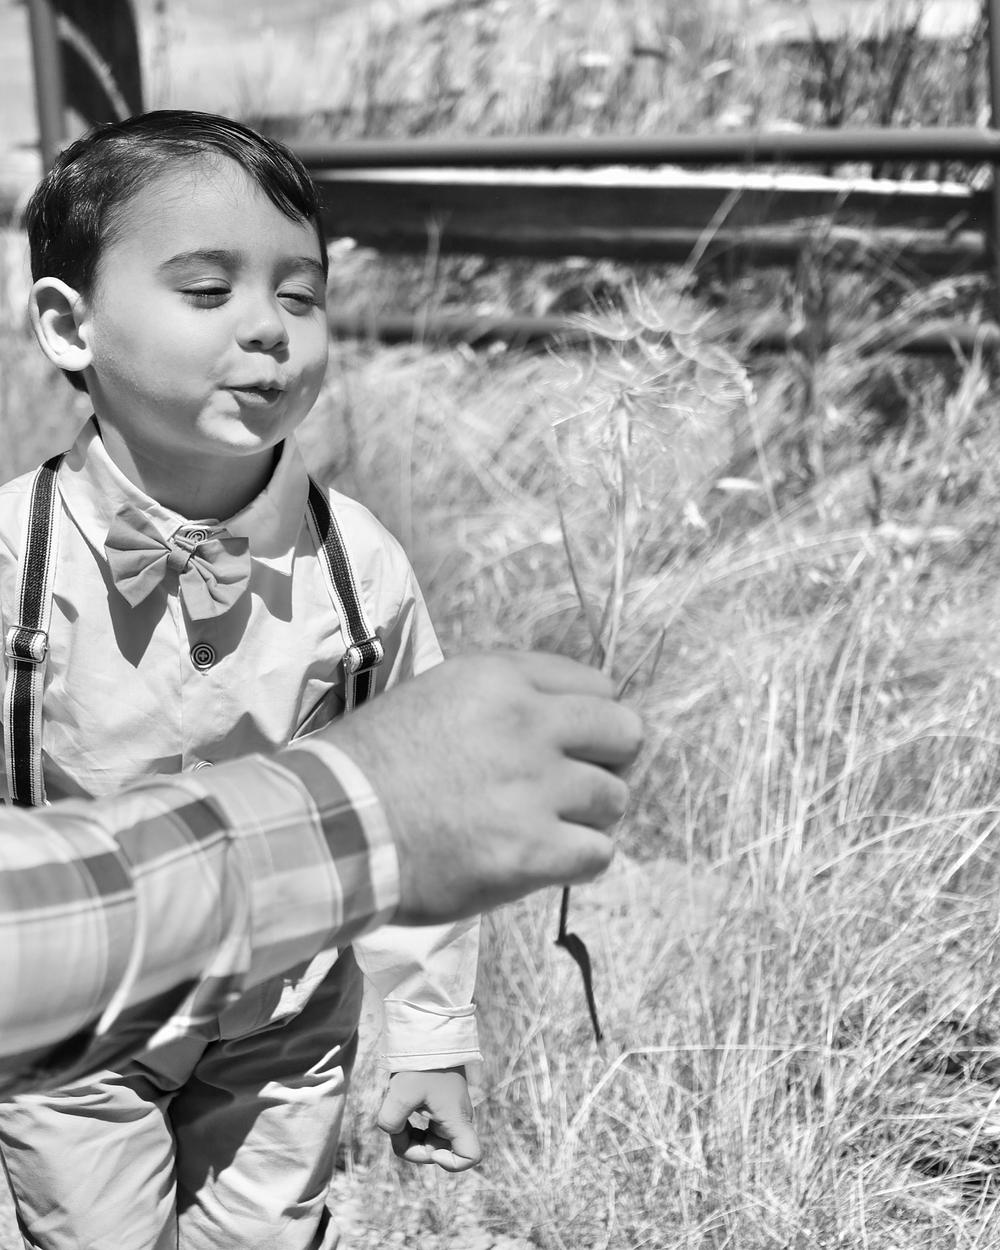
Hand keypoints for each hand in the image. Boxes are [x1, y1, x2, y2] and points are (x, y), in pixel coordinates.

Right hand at [323, 651, 643, 924]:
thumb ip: (500, 698)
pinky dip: (578, 859)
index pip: (596, 684)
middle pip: (626, 733)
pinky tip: (545, 859)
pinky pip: (599, 853)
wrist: (331, 827)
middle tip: (579, 784)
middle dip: (609, 759)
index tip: (576, 742)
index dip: (591, 717)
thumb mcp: (434, 696)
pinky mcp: (532, 851)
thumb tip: (557, 716)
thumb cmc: (369, 764)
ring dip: (590, 815)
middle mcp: (528, 725)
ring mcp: (534, 789)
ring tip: (550, 826)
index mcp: (501, 679)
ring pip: (615, 798)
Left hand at [377, 1068, 480, 1172]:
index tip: (430, 1148)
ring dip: (411, 1137)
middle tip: (398, 1129)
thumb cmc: (420, 1062)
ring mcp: (450, 1109)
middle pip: (442, 1152)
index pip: (470, 1156)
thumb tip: (393, 1132)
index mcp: (456, 1119)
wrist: (428, 1031)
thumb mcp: (400, 1093)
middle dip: (416, 1149)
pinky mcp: (440, 1100)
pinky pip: (428, 1125)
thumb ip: (391, 1123)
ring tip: (398, 1117)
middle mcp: (458, 1117)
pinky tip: (402, 1109)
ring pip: (432, 1139)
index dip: (450, 1164)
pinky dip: (412, 1125)